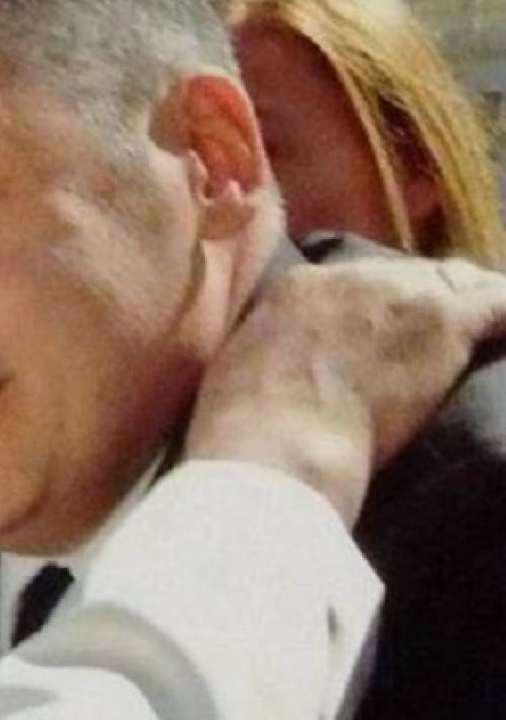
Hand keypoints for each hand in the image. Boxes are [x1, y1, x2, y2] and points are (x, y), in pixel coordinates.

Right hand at [187, 256, 505, 522]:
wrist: (276, 443)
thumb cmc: (242, 423)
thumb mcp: (241, 367)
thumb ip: (273, 347)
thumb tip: (285, 359)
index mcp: (297, 286)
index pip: (355, 282)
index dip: (375, 308)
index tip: (381, 333)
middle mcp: (351, 276)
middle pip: (408, 277)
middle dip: (423, 303)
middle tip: (431, 340)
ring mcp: (403, 295)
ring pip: (459, 283)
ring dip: (470, 307)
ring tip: (485, 330)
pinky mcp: (445, 322)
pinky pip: (500, 302)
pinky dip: (505, 314)